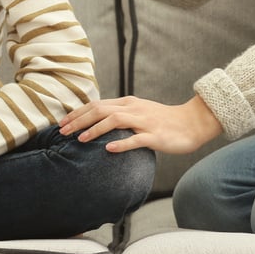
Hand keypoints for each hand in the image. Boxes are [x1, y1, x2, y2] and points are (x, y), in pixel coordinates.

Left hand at [60, 95, 222, 154]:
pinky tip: (108, 149)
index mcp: (128, 103)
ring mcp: (144, 122)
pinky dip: (120, 143)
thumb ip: (121, 115)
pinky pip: (135, 139)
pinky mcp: (155, 136)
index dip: (78, 113)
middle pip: (101, 110)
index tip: (62, 122)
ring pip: (114, 121)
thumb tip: (98, 122)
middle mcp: (134, 109)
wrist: (192, 122)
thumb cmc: (164, 121)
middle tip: (62, 131)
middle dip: (79, 120)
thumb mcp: (139, 113)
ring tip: (80, 139)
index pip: (97, 104)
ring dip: (95, 129)